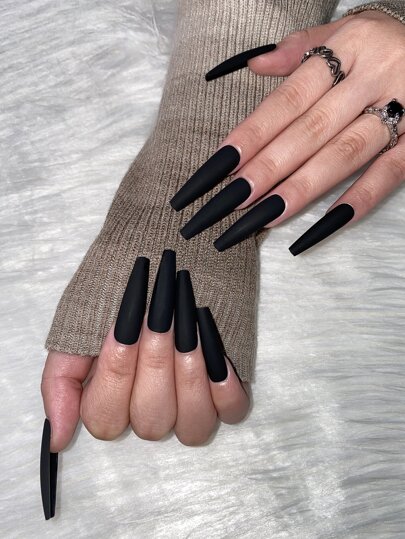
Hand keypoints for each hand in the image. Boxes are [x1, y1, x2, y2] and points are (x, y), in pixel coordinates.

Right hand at [41, 253, 248, 452]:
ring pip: (193, 424)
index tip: (124, 325)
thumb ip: (61, 381)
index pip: (106, 420)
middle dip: (154, 364)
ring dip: (189, 376)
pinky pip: (232, 410)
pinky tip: (219, 359)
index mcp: (112, 401)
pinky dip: (226, 389)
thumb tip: (57, 437)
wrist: (160, 253)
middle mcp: (152, 411)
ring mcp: (192, 402)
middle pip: (151, 421)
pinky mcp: (226, 387)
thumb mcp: (76, 329)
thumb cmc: (116, 290)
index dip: (116, 374)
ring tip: (188, 329)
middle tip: (159, 315)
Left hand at [173, 11, 404, 253]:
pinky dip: (358, 199)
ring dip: (302, 187)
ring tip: (264, 215)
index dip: (253, 132)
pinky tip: (324, 224)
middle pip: (311, 129)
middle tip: (232, 199)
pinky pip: (389, 174)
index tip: (220, 163)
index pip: (290, 98)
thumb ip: (300, 47)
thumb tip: (255, 64)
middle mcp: (375, 77)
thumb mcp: (347, 31)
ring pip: (344, 154)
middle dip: (268, 167)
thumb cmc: (387, 42)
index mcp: (350, 48)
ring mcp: (404, 110)